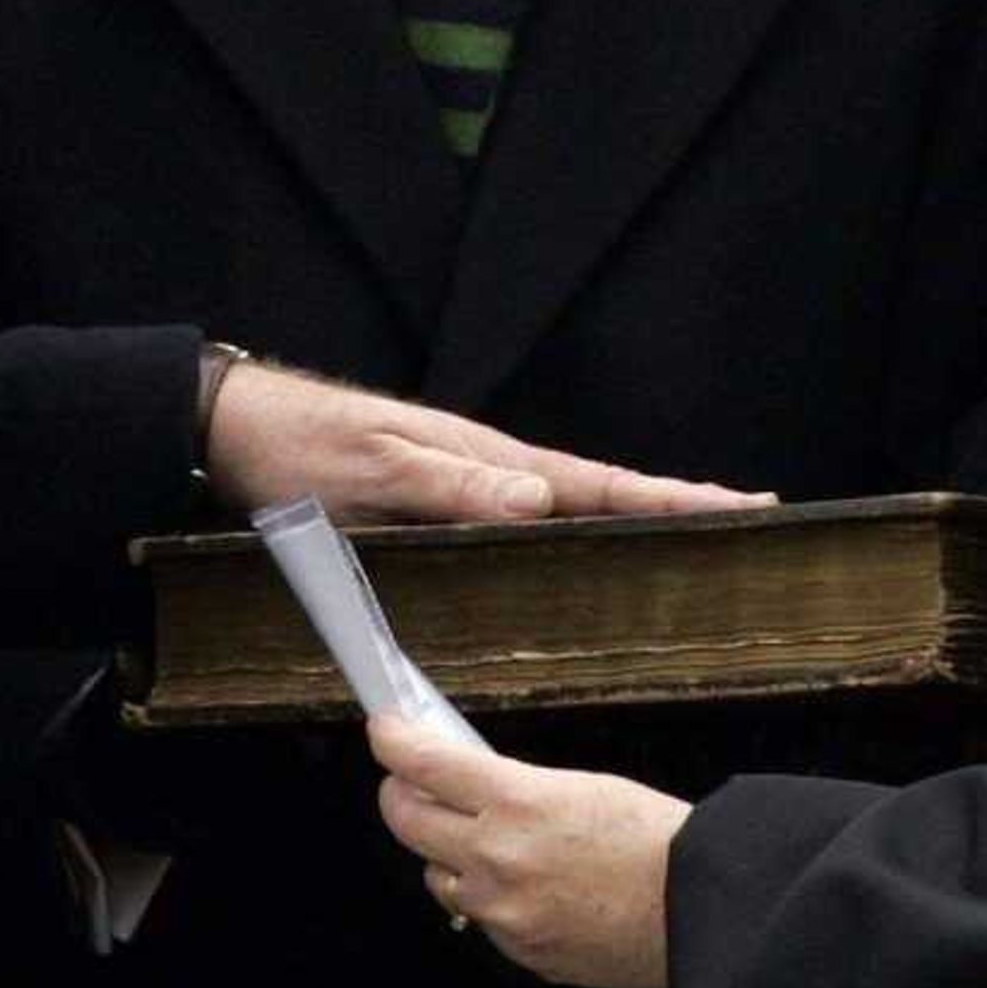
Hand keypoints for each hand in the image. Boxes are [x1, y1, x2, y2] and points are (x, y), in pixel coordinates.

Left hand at [203, 357, 770, 524]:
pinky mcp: (443, 505)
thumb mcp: (374, 472)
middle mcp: (491, 471)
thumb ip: (455, 486)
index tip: (746, 504)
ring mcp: (470, 486)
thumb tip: (544, 497)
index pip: (601, 482)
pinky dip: (574, 536)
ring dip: (631, 525)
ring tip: (692, 543)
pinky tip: (582, 559)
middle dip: (676, 509)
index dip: (674, 498)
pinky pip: (528, 526)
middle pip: (603, 494)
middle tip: (749, 525)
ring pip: (570, 511)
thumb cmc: (301, 449)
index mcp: (488, 461)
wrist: (237, 429)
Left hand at [371, 714, 685, 987]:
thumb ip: (512, 789)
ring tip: (487, 843)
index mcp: (516, 802)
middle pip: (405, 821)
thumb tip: (469, 785)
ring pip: (436, 876)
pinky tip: (532, 888)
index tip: (384, 732)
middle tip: (408, 783)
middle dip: (400, 796)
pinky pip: (481, 918)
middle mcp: (495, 858)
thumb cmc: (654, 839)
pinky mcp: (519, 951)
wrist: (699, 910)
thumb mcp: (578, 786)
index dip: (393, 742)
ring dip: (446, 855)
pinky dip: (491, 898)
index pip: (423, 764)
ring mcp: (502, 911)